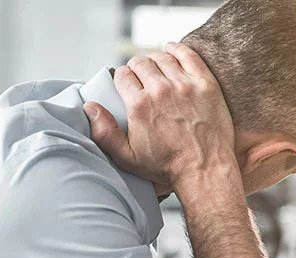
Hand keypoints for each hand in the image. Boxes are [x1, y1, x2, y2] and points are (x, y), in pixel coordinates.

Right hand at [83, 42, 237, 186]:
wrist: (205, 169)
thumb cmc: (168, 167)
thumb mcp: (128, 158)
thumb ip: (105, 133)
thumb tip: (90, 107)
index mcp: (139, 105)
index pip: (122, 75)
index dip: (122, 77)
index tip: (127, 83)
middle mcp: (160, 90)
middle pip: (141, 63)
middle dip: (137, 67)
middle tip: (141, 76)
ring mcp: (185, 85)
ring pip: (163, 57)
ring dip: (155, 59)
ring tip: (156, 67)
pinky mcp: (205, 84)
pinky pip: (188, 55)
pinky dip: (177, 49)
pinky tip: (172, 50)